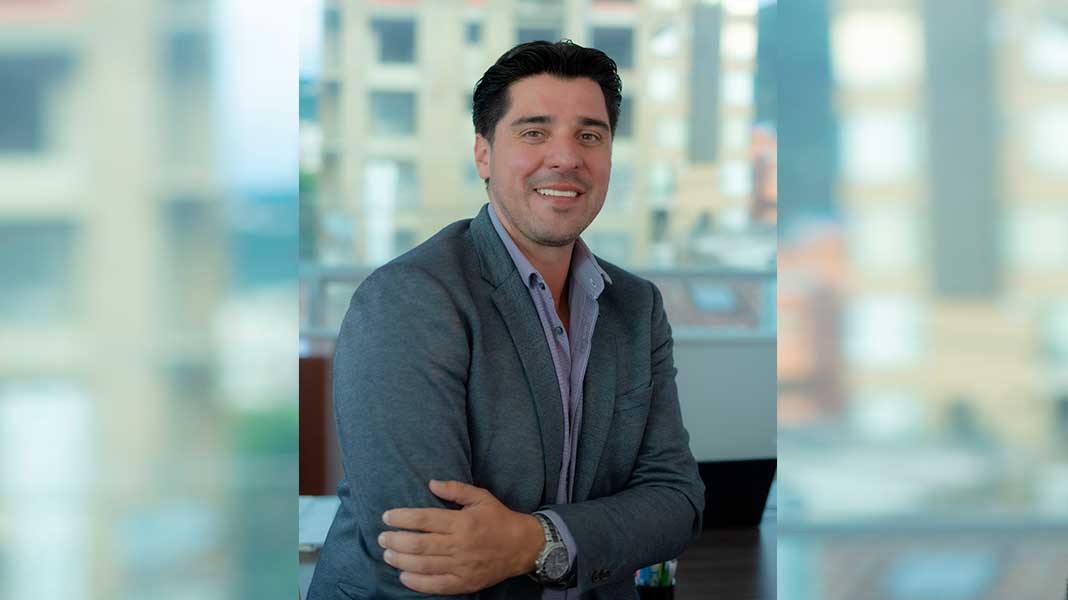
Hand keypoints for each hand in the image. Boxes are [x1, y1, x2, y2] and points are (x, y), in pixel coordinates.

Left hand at [378, 480, 545, 594]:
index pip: (425, 519)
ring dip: (401, 560)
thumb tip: (431, 483)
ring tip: (387, 554)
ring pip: (424, 565)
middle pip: (419, 544)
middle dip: (395, 540)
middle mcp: (460, 545)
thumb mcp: (481, 497)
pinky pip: (436, 585)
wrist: (522, 547)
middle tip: (382, 537)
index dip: (402, 518)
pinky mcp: (465, 583)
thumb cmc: (498, 519)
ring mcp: (462, 566)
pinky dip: (417, 582)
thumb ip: (456, 489)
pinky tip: (404, 576)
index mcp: (462, 522)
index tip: (387, 517)